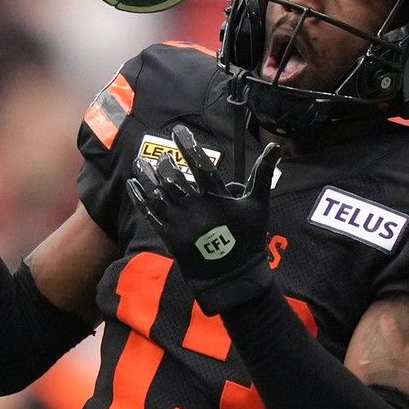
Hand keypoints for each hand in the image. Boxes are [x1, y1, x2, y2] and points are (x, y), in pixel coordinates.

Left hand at [127, 125, 280, 313]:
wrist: (233, 277)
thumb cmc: (248, 238)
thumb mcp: (258, 205)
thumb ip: (262, 173)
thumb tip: (276, 146)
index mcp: (217, 198)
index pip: (200, 165)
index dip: (188, 146)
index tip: (178, 131)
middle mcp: (196, 209)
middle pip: (174, 178)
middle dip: (166, 163)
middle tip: (164, 156)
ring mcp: (180, 223)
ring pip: (158, 193)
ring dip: (146, 176)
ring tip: (140, 162)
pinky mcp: (169, 236)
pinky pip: (149, 213)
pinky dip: (139, 197)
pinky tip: (132, 184)